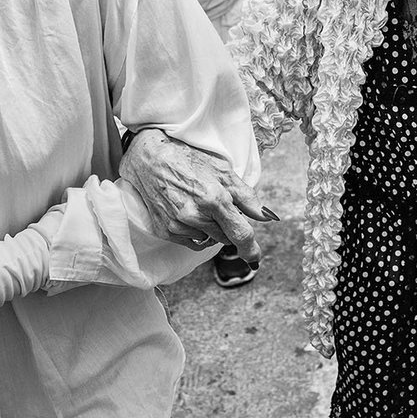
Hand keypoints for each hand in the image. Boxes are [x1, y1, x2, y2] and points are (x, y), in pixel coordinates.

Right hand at [118, 129, 275, 265]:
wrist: (149, 158)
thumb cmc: (188, 159)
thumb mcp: (223, 171)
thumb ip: (247, 197)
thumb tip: (266, 216)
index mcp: (214, 199)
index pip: (240, 234)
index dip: (252, 250)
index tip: (255, 259)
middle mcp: (195, 216)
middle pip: (226, 239)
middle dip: (229, 228)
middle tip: (220, 208)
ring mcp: (178, 225)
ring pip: (209, 240)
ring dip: (212, 230)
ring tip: (201, 206)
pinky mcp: (165, 230)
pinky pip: (191, 241)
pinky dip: (196, 232)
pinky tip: (190, 214)